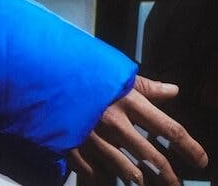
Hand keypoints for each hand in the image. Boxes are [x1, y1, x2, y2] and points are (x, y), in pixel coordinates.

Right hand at [68, 75, 207, 184]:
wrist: (43, 69)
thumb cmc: (84, 70)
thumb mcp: (116, 73)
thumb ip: (146, 86)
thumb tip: (174, 91)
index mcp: (128, 101)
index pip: (169, 128)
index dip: (189, 147)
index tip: (201, 159)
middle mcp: (115, 122)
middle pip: (152, 156)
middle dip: (168, 174)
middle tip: (175, 183)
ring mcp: (94, 136)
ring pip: (126, 169)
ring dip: (138, 178)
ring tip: (143, 181)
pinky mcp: (73, 146)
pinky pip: (95, 172)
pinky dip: (103, 175)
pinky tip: (108, 175)